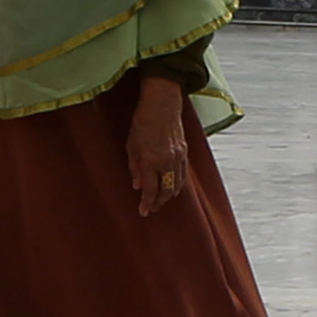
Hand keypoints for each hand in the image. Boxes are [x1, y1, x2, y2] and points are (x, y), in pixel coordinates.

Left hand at [126, 73, 190, 216]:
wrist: (162, 104)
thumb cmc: (143, 122)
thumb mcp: (131, 146)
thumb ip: (135, 168)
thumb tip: (137, 185)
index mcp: (151, 160)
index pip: (151, 190)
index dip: (147, 203)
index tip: (143, 212)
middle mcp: (167, 161)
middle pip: (166, 190)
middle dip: (159, 202)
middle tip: (153, 208)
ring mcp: (178, 157)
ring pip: (177, 184)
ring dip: (169, 194)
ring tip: (162, 200)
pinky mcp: (185, 151)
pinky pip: (183, 174)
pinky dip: (178, 183)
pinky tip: (173, 186)